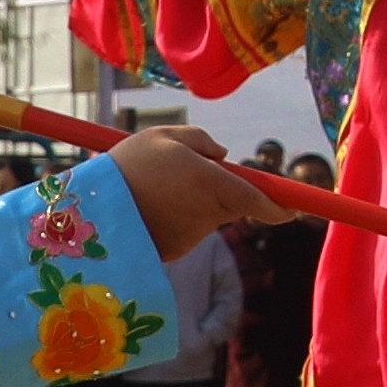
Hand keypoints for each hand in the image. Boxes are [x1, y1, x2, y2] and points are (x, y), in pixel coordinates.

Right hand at [97, 129, 280, 262]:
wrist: (92, 211)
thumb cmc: (130, 165)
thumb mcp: (165, 136)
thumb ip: (202, 141)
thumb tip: (223, 156)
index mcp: (213, 183)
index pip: (259, 200)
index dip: (280, 206)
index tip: (294, 209)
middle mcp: (209, 213)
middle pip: (232, 203)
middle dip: (222, 190)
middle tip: (185, 172)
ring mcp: (193, 235)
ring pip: (208, 214)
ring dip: (194, 201)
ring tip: (155, 186)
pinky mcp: (176, 249)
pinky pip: (187, 228)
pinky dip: (176, 217)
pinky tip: (148, 205)